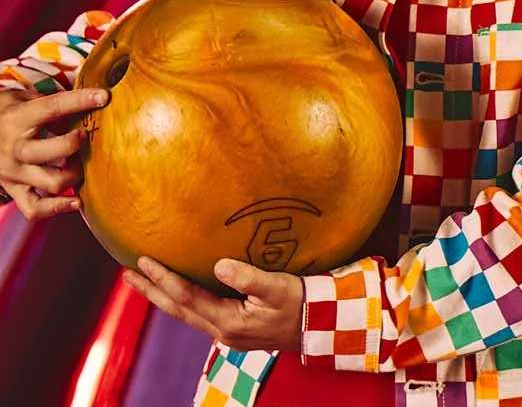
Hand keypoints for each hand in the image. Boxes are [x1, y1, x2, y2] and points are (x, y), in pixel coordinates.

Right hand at [0, 87, 106, 218]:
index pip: (51, 108)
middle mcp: (14, 148)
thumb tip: (91, 97)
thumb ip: (49, 101)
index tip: (104, 97)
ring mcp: (13, 172)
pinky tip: (77, 201)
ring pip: (51, 182)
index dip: (79, 101)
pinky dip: (57, 208)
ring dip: (74, 174)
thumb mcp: (21, 98)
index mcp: (17, 119)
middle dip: (72, 144)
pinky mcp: (13, 189)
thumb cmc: (6, 114)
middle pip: (48, 151)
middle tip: (84, 136)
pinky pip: (35, 208)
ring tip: (80, 165)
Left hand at [125, 256, 304, 351]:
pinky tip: (179, 293)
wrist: (323, 327)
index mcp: (229, 321)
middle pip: (177, 310)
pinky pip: (199, 314)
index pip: (187, 297)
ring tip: (145, 282)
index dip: (164, 278)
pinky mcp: (235, 330)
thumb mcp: (279, 287)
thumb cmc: (305, 303)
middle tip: (128, 275)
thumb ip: (248, 277)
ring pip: (186, 314)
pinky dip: (182, 302)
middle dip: (151, 292)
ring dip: (163, 297)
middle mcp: (222, 331)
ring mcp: (227, 333)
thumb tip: (218, 265)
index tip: (144, 260)